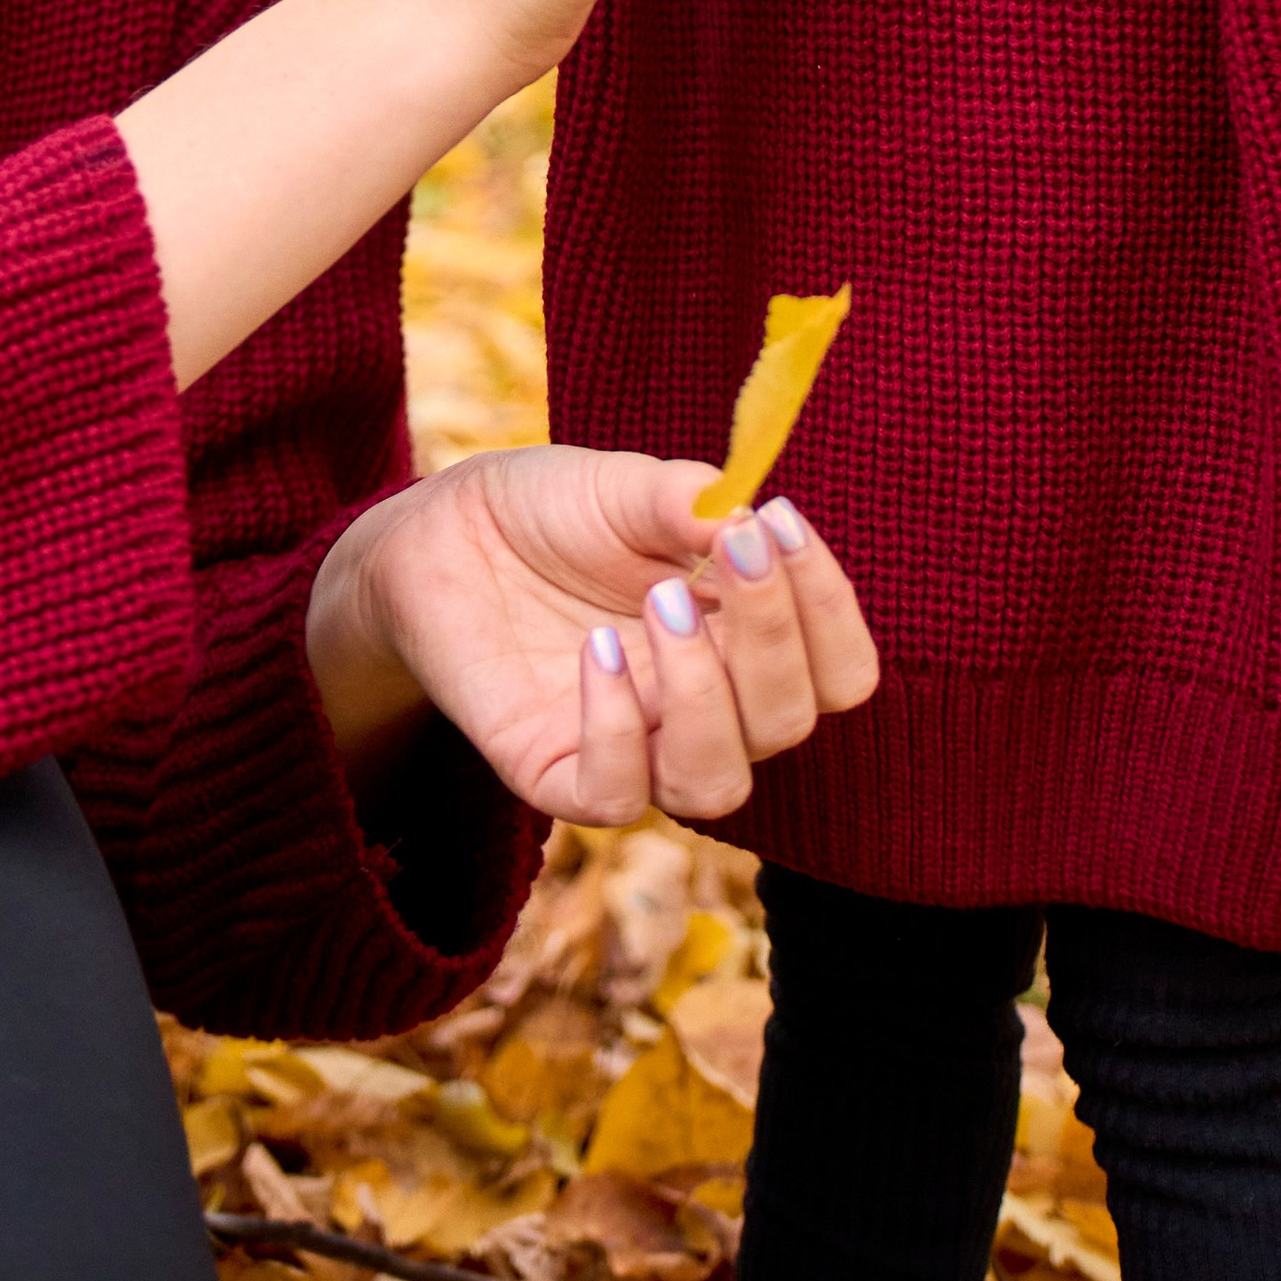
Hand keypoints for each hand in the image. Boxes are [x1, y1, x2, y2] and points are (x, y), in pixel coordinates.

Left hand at [307, 446, 877, 823]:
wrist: (441, 532)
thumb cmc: (550, 510)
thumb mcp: (625, 486)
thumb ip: (690, 501)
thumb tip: (749, 522)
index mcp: (747, 643)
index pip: (839, 670)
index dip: (829, 610)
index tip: (783, 522)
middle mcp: (706, 708)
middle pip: (789, 722)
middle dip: (774, 634)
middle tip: (729, 547)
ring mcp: (635, 748)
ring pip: (717, 783)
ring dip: (705, 694)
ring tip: (661, 602)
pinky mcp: (557, 772)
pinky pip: (615, 794)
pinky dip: (619, 728)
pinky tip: (598, 649)